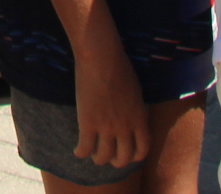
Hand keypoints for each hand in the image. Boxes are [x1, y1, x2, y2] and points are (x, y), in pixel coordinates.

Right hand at [72, 43, 149, 169]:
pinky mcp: (88, 123)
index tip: (129, 156)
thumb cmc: (120, 68)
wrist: (102, 59)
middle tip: (110, 158)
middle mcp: (125, 127)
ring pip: (103, 157)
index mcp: (139, 118)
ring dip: (99, 159)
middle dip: (117, 162)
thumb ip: (135, 109)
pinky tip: (78, 151)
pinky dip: (80, 153)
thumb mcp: (136, 92)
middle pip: (123, 157)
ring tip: (94, 155)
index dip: (136, 157)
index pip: (142, 149)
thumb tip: (132, 118)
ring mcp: (106, 127)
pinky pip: (85, 147)